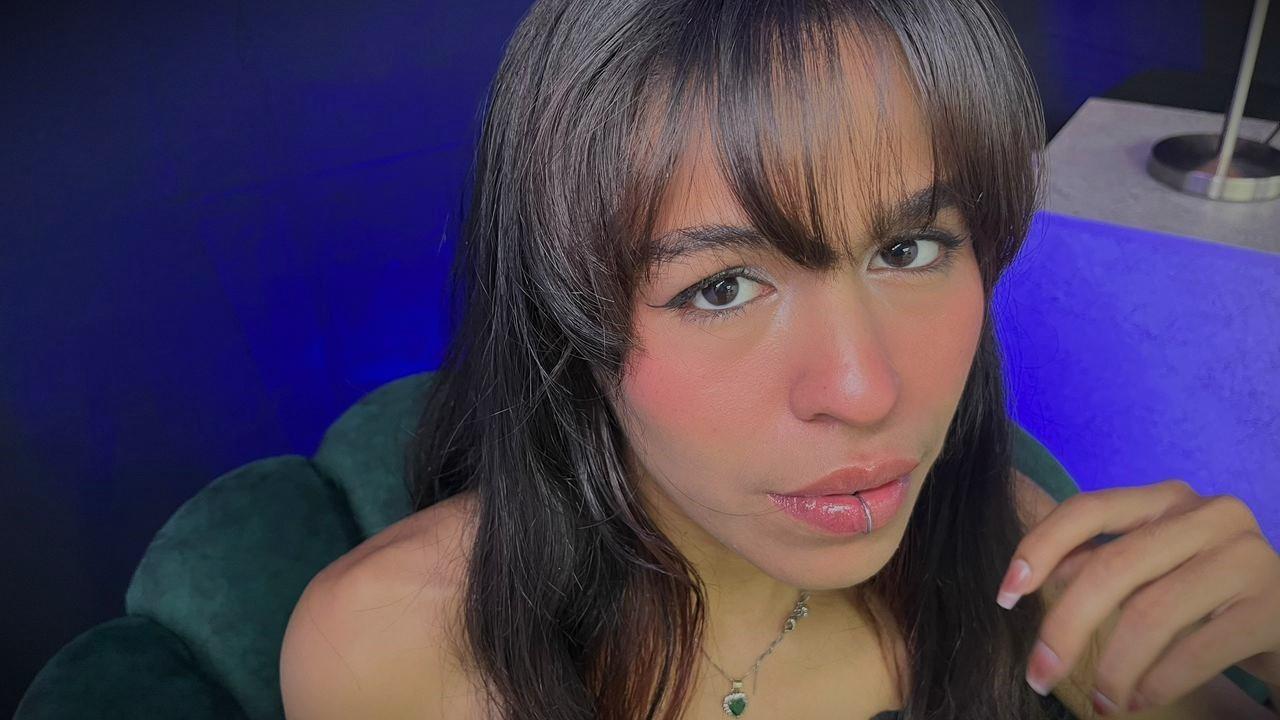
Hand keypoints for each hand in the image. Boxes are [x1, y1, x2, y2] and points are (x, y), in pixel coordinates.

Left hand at [995, 479, 1279, 715]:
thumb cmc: (1213, 599)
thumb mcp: (1155, 572)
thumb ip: (1101, 564)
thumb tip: (1035, 578)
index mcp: (1169, 499)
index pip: (1087, 509)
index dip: (1039, 548)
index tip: (1005, 595)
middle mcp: (1210, 515)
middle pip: (1112, 568)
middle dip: (1065, 628)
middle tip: (1038, 675)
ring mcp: (1247, 556)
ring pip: (1151, 613)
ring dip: (1113, 667)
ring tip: (1101, 700)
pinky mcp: (1275, 608)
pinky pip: (1196, 650)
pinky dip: (1157, 681)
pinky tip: (1138, 699)